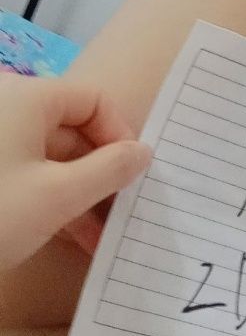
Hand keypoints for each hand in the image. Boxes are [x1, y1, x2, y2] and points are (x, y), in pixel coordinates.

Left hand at [0, 74, 150, 272]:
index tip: (133, 175)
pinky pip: (22, 174)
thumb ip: (109, 170)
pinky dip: (49, 200)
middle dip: (100, 172)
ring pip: (47, 157)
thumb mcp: (57, 197)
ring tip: (99, 238)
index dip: (120, 134)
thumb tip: (142, 152)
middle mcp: (6, 109)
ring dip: (78, 193)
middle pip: (70, 129)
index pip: (92, 99)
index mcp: (27, 98)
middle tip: (122, 211)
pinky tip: (68, 237)